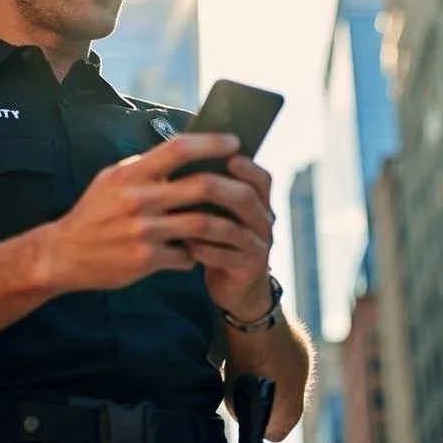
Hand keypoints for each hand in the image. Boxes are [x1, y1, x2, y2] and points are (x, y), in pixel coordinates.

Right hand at [42, 133, 259, 292]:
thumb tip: (186, 150)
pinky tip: (193, 253)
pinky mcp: (144, 260)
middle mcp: (138, 199)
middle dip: (230, 186)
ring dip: (220, 225)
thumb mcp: (112, 179)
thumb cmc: (94, 213)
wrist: (62, 254)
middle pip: (200, 186)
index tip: (234, 141)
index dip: (212, 142)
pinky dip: (194, 254)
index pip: (179, 147)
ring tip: (228, 223)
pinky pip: (186, 256)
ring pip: (201, 225)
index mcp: (131, 174)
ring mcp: (142, 231)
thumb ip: (146, 167)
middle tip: (246, 186)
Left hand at [182, 156, 275, 320]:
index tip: (227, 156)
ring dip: (204, 221)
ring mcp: (258, 248)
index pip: (261, 179)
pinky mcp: (247, 270)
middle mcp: (263, 223)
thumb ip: (212, 191)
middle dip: (219, 188)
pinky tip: (185, 244)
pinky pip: (224, 257)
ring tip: (178, 214)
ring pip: (234, 229)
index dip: (246, 166)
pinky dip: (203, 249)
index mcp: (259, 203)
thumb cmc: (220, 240)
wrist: (235, 287)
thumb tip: (181, 160)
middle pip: (247, 199)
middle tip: (194, 181)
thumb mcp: (223, 213)